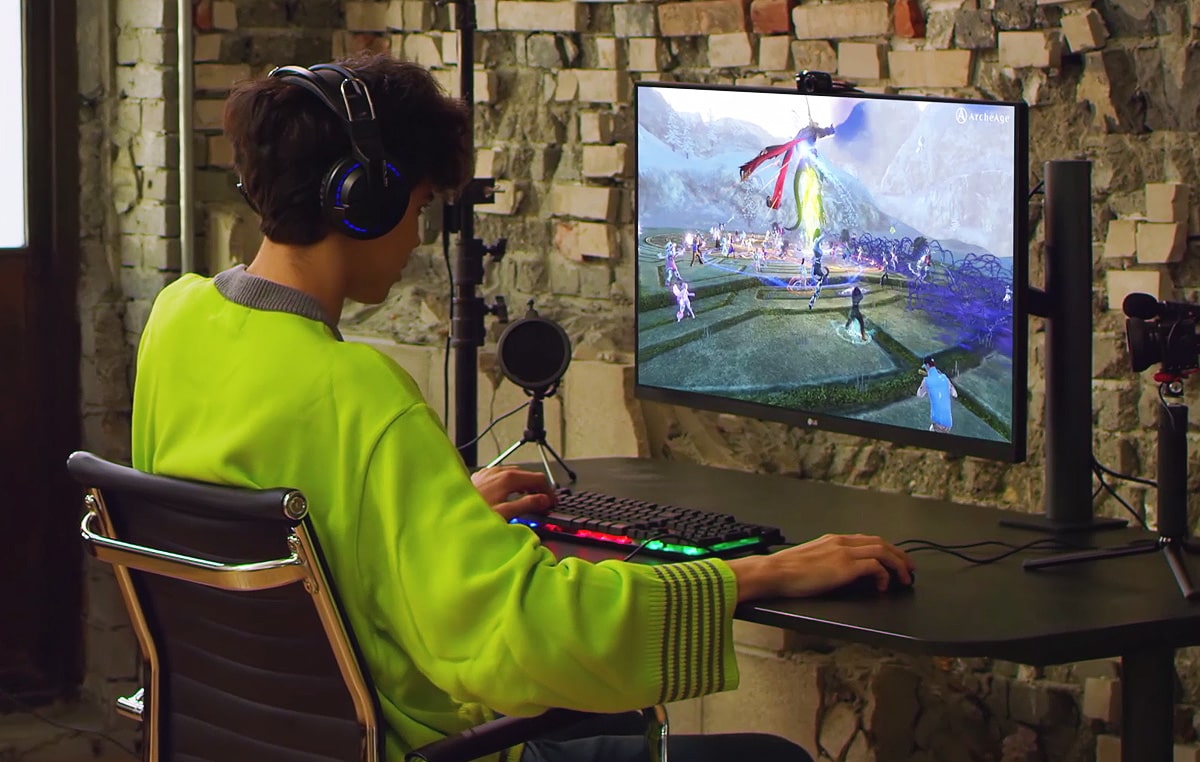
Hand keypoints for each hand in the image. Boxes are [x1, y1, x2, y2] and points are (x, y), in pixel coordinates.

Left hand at [471, 466, 556, 521]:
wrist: (447, 512)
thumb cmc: (473, 515)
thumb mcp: (505, 514)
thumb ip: (527, 505)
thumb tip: (543, 501)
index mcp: (508, 478)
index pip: (538, 478)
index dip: (549, 491)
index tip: (552, 503)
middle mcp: (499, 471)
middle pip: (528, 475)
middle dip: (539, 489)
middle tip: (543, 504)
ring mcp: (489, 472)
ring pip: (515, 474)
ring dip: (525, 486)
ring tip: (529, 500)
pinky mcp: (481, 477)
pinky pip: (502, 476)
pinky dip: (511, 485)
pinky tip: (508, 496)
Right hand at [727, 534, 913, 601]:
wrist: (774, 572)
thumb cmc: (786, 571)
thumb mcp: (811, 561)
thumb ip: (828, 561)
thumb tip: (840, 572)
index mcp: (833, 540)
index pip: (867, 540)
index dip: (886, 549)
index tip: (895, 559)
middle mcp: (841, 542)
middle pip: (881, 542)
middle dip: (899, 555)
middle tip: (909, 569)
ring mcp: (844, 552)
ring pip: (883, 551)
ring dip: (898, 565)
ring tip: (904, 578)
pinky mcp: (845, 566)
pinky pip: (876, 566)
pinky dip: (884, 575)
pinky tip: (883, 586)